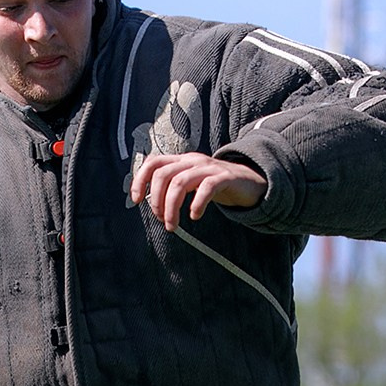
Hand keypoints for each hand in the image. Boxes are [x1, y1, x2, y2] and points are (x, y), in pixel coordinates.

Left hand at [126, 151, 264, 230]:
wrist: (250, 182)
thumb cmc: (217, 185)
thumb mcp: (192, 183)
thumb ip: (174, 187)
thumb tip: (153, 205)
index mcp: (182, 161)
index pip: (154, 162)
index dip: (140, 180)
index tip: (135, 201)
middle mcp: (193, 161)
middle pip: (164, 175)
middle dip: (156, 200)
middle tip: (161, 219)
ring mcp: (209, 168)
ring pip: (180, 182)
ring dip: (171, 207)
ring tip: (173, 225)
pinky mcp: (225, 178)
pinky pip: (207, 188)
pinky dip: (197, 204)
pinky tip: (195, 216)